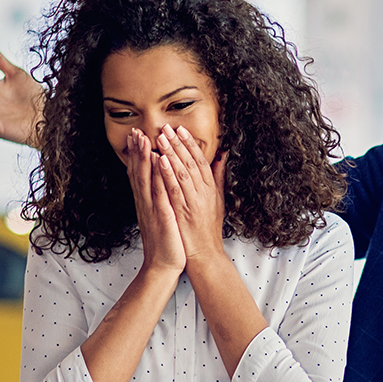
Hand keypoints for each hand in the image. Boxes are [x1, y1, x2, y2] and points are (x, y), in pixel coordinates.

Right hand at [120, 129, 184, 274]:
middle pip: (139, 173)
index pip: (140, 174)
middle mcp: (146, 204)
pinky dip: (159, 182)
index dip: (137, 155)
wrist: (163, 265)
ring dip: (144, 161)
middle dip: (137, 152)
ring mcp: (152, 211)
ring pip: (146, 182)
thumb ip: (160, 198)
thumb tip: (161, 183)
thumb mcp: (162, 215)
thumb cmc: (166, 241)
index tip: (137, 135)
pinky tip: (160, 168)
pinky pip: (159, 197)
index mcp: (147, 202)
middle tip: (135, 131)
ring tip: (144, 142)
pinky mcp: (162, 219)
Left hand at [155, 126, 227, 263]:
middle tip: (167, 127)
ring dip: (171, 153)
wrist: (205, 255)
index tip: (181, 130)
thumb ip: (219, 177)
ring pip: (182, 172)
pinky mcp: (183, 211)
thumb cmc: (208, 230)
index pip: (201, 161)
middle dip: (178, 143)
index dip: (191, 144)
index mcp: (211, 189)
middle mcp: (203, 193)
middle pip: (190, 162)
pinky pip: (174, 188)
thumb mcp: (218, 201)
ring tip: (160, 137)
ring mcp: (193, 201)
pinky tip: (159, 160)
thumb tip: (223, 156)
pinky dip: (167, 173)